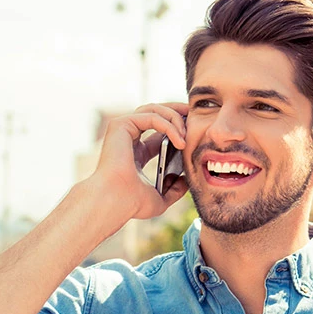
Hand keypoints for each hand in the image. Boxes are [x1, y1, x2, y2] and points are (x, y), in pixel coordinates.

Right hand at [92, 102, 189, 220]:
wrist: (117, 202)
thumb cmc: (132, 203)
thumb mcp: (160, 198)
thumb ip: (174, 190)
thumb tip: (185, 182)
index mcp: (137, 152)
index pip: (160, 131)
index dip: (178, 128)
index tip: (196, 132)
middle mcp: (129, 138)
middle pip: (156, 113)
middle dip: (177, 111)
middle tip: (195, 115)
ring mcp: (123, 130)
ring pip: (154, 110)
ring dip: (175, 118)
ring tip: (189, 132)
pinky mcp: (121, 125)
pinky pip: (152, 116)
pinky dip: (169, 125)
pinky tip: (180, 140)